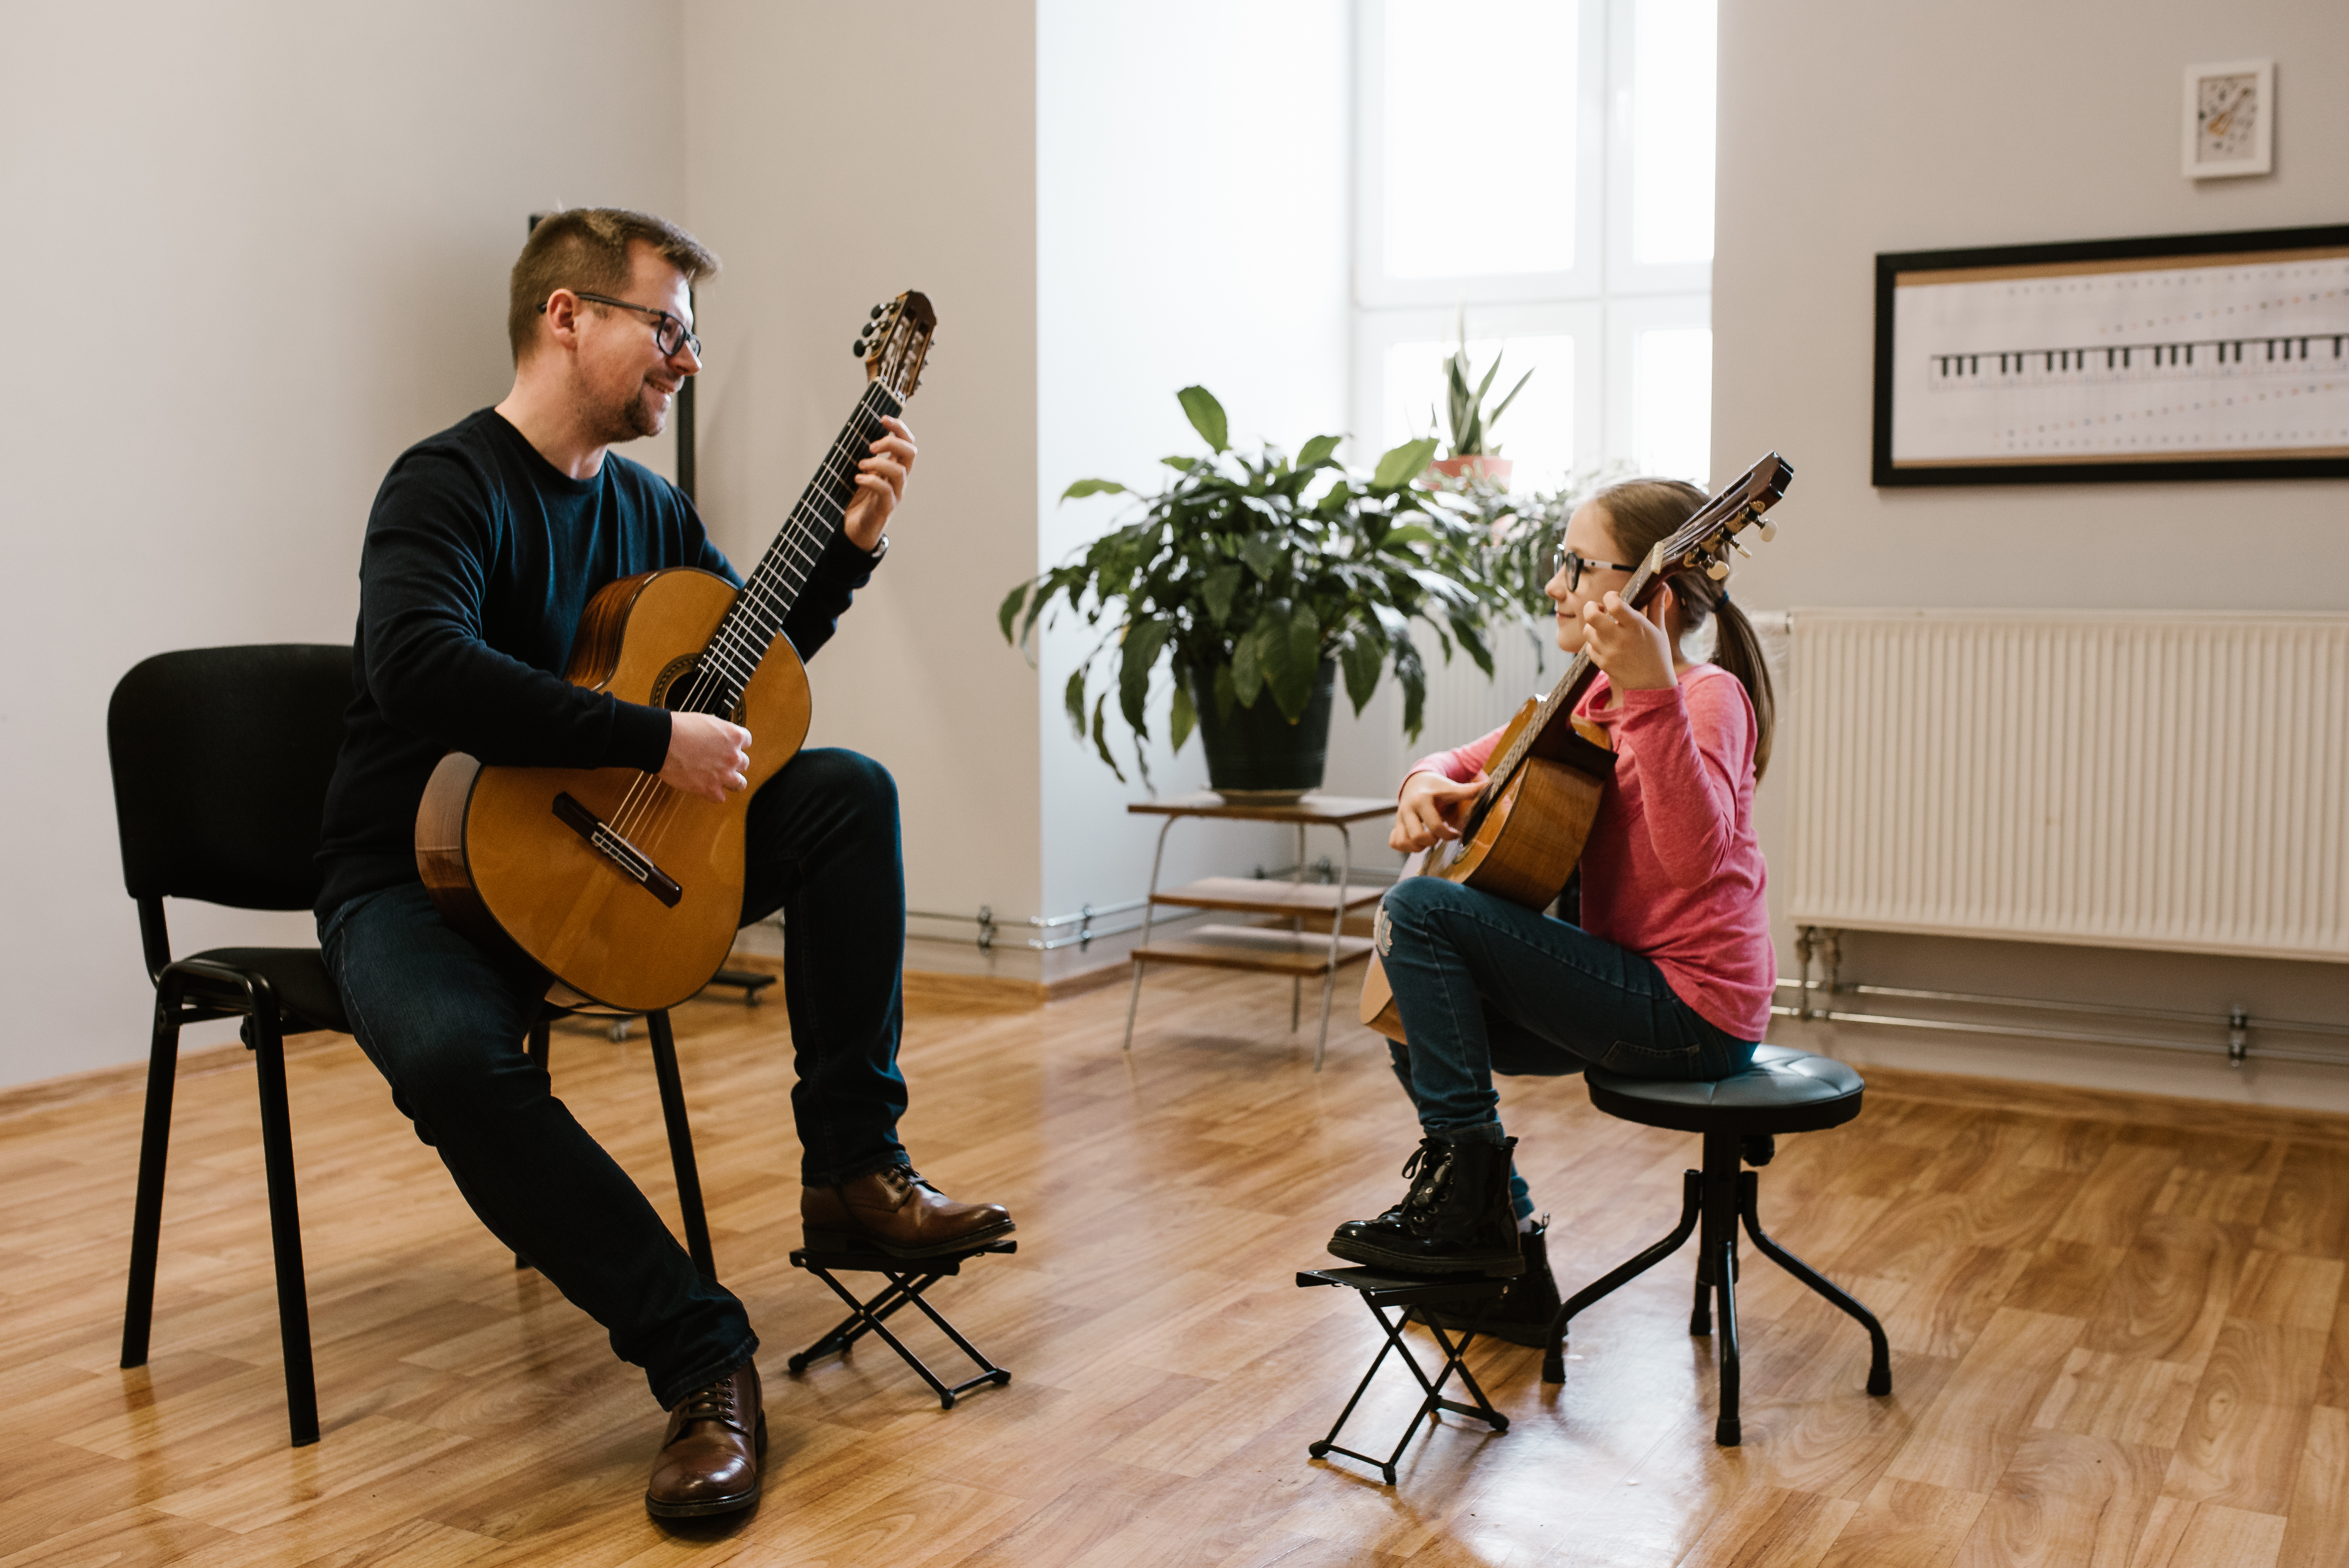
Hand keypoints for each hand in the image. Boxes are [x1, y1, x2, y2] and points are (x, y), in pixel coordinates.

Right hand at [660, 712, 751, 803]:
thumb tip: (719, 734)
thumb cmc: (679, 728)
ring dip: (730, 781)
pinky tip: (706, 789)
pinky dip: (714, 794)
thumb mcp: (706, 721)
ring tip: (720, 779)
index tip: (729, 747)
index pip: (746, 742)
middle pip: (743, 763)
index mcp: (734, 736)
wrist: (663, 741)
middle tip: (720, 763)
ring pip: (740, 784)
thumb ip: (719, 731)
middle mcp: (733, 756)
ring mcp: (723, 774)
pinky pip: (720, 798)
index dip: (736, 745)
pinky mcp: (710, 789)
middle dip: (732, 763)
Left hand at [841, 415, 915, 551]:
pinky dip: (871, 481)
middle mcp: (899, 479)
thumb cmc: (857, 498)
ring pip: (899, 471)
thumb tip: (856, 432)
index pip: (907, 442)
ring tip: (861, 465)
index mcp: (895, 466)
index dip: (899, 428)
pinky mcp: (886, 508)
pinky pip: (885, 491)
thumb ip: (864, 455)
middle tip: (871, 445)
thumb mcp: (860, 472)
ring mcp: (895, 494)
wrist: (854, 529)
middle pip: (910, 453)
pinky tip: (857, 479)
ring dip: (879, 463)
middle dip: (892, 442)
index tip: (883, 418)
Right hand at [1391, 770, 1488, 852]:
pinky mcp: (1395, 825)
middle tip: (1439, 837)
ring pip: (1403, 842)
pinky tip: (1417, 842)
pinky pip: (1395, 843)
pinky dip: (1405, 847)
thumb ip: (1468, 790)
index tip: (1455, 833)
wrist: (1416, 782)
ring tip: (1429, 841)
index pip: (1434, 825)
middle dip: (1432, 841)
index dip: (1448, 834)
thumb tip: (1490, 786)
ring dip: (1418, 847)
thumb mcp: (1451, 787)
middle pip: (1417, 837)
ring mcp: (1399, 818)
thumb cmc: (1436, 787)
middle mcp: (1407, 809)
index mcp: (1422, 800)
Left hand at [1579, 589, 1677, 690]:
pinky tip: (1605, 644)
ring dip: (1593, 627)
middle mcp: (1620, 638)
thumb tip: (1662, 586)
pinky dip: (1594, 644)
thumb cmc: (1658, 655)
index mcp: (1636, 626)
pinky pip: (1589, 648)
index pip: (1614, 603)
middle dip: (1591, 607)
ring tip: (1603, 628)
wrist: (1652, 686)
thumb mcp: (1660, 630)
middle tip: (1599, 609)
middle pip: (1591, 615)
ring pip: (1587, 631)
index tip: (1614, 598)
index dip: (1610, 596)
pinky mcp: (1602, 664)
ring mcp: (1609, 652)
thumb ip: (1657, 607)